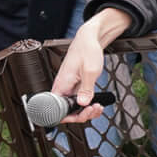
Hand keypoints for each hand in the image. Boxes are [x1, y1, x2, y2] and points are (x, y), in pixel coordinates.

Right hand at [53, 8, 135, 122]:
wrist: (89, 39)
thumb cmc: (87, 50)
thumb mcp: (90, 71)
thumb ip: (86, 89)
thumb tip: (82, 104)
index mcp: (61, 84)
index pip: (57, 110)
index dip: (69, 117)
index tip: (82, 115)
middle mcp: (63, 88)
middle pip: (67, 112)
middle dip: (82, 115)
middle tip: (95, 109)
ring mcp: (69, 88)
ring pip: (74, 108)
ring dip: (87, 112)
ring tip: (98, 107)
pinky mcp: (76, 87)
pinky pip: (79, 102)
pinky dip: (88, 105)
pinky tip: (97, 104)